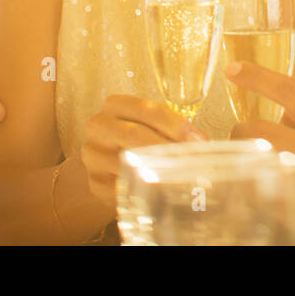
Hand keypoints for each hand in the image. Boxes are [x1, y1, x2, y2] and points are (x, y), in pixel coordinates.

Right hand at [79, 95, 208, 208]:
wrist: (109, 166)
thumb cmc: (137, 140)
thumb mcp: (152, 126)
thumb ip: (173, 128)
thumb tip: (201, 141)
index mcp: (115, 105)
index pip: (147, 109)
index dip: (174, 124)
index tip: (196, 139)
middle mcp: (98, 126)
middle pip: (135, 134)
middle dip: (167, 147)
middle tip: (193, 160)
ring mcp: (94, 156)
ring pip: (129, 162)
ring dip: (159, 170)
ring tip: (184, 175)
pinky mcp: (96, 183)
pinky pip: (124, 186)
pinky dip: (147, 188)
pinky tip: (164, 190)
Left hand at [226, 61, 294, 244]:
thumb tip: (292, 115)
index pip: (290, 92)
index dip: (256, 77)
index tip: (235, 70)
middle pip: (258, 130)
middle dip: (245, 130)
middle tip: (247, 135)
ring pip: (253, 164)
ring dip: (247, 161)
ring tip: (255, 163)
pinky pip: (262, 195)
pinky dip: (258, 189)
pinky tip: (266, 190)